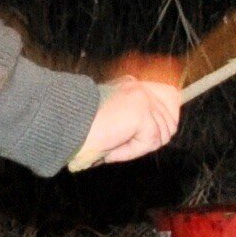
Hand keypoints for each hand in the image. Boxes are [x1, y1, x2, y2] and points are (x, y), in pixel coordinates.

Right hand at [69, 68, 183, 171]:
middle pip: (170, 119)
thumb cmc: (81, 127)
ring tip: (114, 143)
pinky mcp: (141, 113)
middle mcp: (140, 87)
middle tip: (125, 144)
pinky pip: (148, 142)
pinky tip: (112, 147)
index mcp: (133, 85)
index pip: (169, 96)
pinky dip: (130, 151)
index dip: (168, 117)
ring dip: (136, 146)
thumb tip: (160, 134)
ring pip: (160, 134)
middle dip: (151, 139)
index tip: (157, 134)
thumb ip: (136, 121)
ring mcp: (142, 98)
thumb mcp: (115, 120)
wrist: (65, 123)